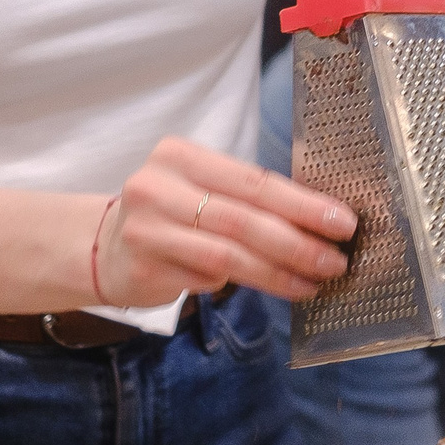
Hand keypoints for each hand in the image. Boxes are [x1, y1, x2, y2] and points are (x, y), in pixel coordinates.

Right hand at [93, 135, 355, 304]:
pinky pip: (206, 277)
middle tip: (335, 260)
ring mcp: (145, 227)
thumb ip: (248, 199)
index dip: (303, 204)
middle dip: (298, 243)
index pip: (254, 181)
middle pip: (244, 218)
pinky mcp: (143, 266)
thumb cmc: (170, 214)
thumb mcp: (201, 190)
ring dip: (279, 272)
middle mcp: (157, 185)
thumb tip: (322, 220)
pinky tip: (274, 289)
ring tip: (314, 282)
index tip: (343, 223)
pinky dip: (245, 284)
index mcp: (180, 155)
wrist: (102, 247)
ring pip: (228, 254)